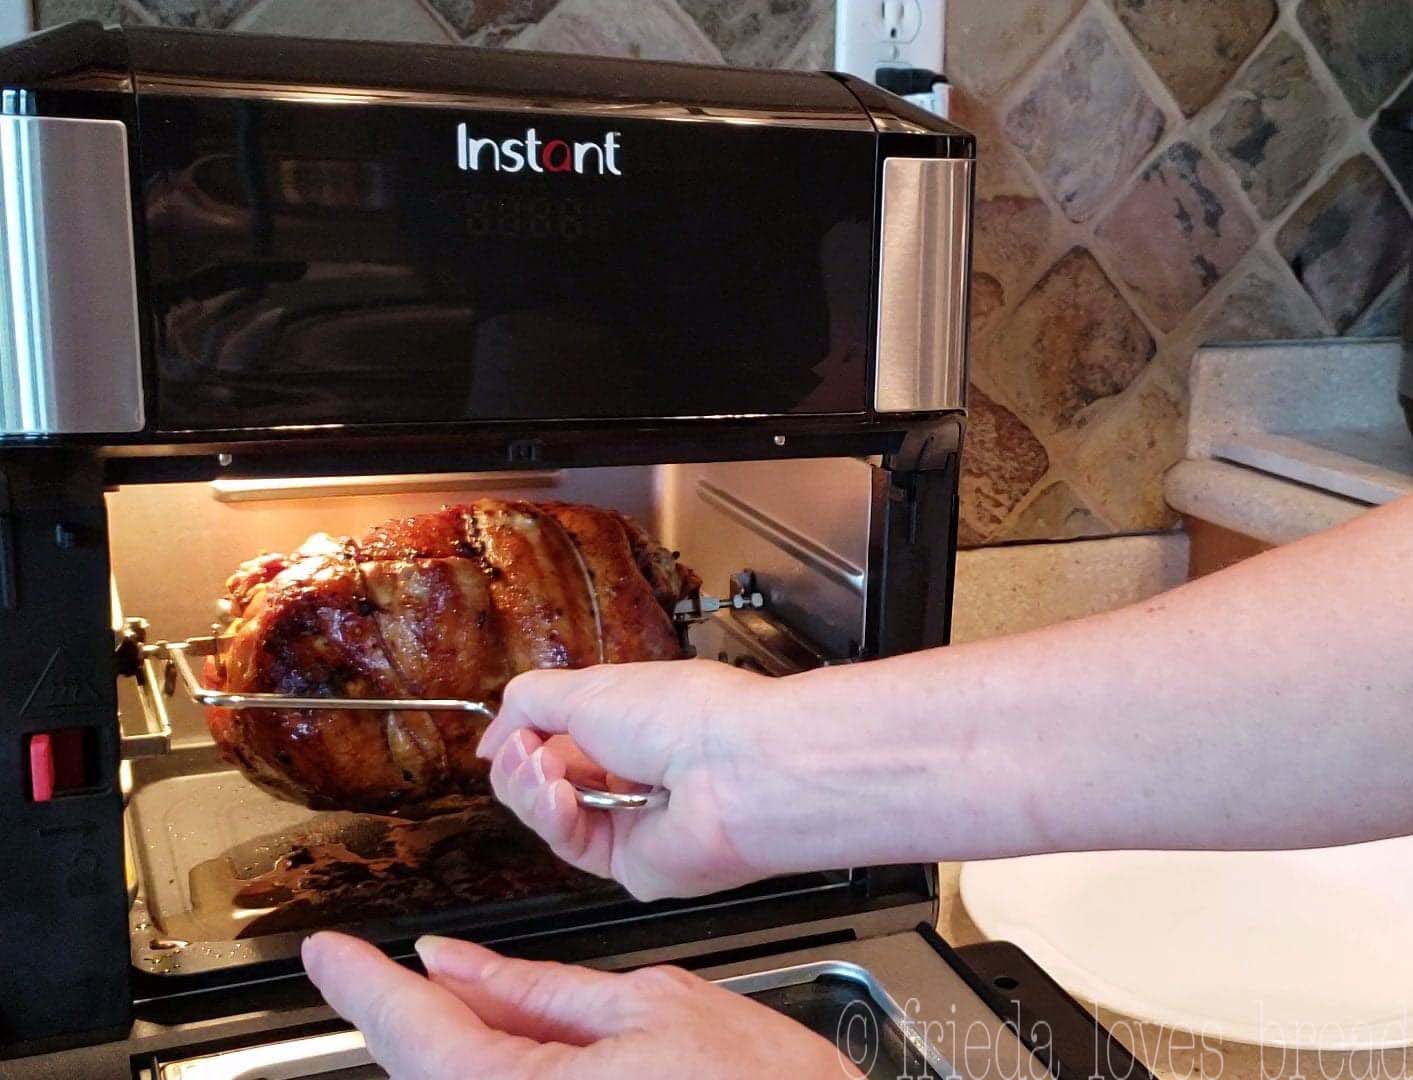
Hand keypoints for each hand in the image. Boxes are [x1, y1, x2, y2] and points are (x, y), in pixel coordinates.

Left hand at [302, 931, 856, 1079]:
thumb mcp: (652, 1002)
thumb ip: (539, 989)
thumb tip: (459, 964)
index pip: (414, 1032)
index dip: (361, 983)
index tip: (327, 952)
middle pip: (428, 1070)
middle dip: (411, 1014)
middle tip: (397, 965)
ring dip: (454, 1046)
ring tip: (473, 999)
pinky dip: (492, 1069)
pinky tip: (512, 1041)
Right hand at [476, 659, 784, 900]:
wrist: (733, 770)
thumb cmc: (677, 714)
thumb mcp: (588, 685)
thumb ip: (529, 701)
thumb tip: (491, 734)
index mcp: (627, 719)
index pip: (556, 733)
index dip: (524, 733)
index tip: (507, 732)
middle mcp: (628, 769)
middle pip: (544, 777)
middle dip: (522, 761)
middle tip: (527, 749)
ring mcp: (628, 820)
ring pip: (548, 813)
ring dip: (532, 787)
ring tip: (542, 767)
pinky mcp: (628, 864)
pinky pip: (570, 844)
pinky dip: (555, 817)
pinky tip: (560, 795)